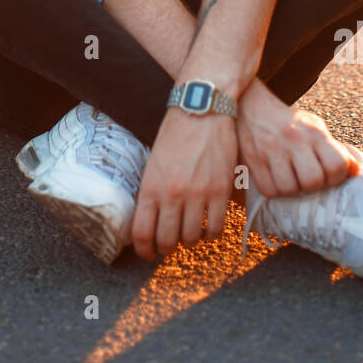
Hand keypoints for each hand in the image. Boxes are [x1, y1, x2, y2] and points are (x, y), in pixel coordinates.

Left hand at [131, 107, 237, 260]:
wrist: (202, 109)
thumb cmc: (175, 132)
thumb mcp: (153, 160)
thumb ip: (152, 190)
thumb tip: (150, 217)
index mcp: (150, 187)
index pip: (142, 233)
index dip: (144, 250)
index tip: (148, 253)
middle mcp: (172, 195)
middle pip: (167, 241)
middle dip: (167, 248)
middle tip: (169, 246)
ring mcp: (197, 194)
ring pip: (192, 238)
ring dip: (189, 241)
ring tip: (189, 235)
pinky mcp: (220, 191)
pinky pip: (216, 227)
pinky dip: (212, 234)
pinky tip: (209, 229)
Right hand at [237, 77, 359, 197]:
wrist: (251, 106)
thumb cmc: (290, 124)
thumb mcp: (316, 129)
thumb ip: (339, 150)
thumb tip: (362, 169)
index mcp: (314, 132)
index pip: (337, 165)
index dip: (336, 177)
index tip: (329, 176)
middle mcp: (294, 138)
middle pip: (313, 180)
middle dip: (313, 186)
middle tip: (308, 180)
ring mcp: (271, 148)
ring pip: (290, 188)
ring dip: (292, 190)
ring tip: (291, 179)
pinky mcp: (253, 158)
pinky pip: (269, 189)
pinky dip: (275, 190)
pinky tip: (276, 179)